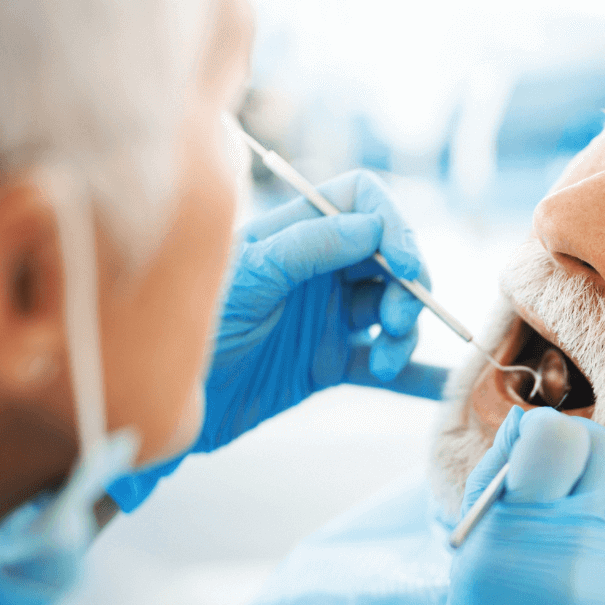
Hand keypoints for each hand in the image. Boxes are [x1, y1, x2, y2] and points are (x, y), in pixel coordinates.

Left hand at [201, 169, 429, 448]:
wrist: (160, 404)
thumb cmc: (188, 328)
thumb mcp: (247, 281)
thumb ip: (306, 249)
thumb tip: (371, 225)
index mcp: (293, 234)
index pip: (362, 200)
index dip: (393, 225)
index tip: (404, 265)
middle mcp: (316, 269)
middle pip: (388, 258)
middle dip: (407, 287)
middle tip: (396, 324)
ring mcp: (325, 316)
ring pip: (392, 310)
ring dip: (405, 333)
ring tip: (387, 362)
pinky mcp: (327, 364)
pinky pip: (383, 362)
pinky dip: (416, 374)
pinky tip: (444, 388)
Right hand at [399, 407, 604, 604]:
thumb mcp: (470, 569)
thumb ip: (498, 494)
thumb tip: (526, 428)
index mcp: (513, 539)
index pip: (556, 437)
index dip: (544, 433)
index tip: (531, 454)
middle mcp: (573, 549)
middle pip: (604, 449)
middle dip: (580, 452)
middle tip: (558, 478)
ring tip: (578, 521)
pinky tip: (602, 547)